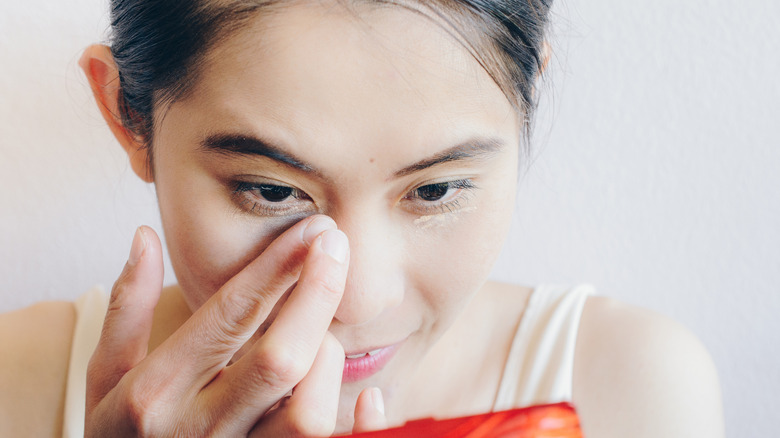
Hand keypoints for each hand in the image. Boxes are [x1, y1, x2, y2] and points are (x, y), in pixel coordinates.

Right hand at [86, 216, 362, 436]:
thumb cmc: (119, 436)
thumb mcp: (105, 377)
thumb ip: (126, 310)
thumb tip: (145, 238)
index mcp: (155, 394)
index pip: (229, 316)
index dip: (277, 266)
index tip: (314, 229)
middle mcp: (198, 430)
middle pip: (280, 358)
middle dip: (317, 294)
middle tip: (337, 246)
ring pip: (309, 412)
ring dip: (327, 362)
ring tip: (321, 339)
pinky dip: (360, 425)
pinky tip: (370, 396)